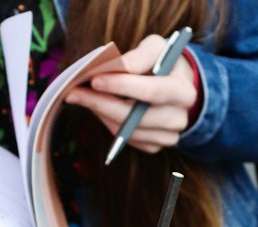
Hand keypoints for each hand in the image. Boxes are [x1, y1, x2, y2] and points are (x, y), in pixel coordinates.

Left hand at [65, 35, 197, 153]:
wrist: (177, 85)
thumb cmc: (163, 62)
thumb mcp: (155, 48)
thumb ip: (137, 56)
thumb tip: (113, 66)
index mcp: (183, 92)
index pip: (151, 91)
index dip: (122, 86)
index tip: (94, 79)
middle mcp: (179, 119)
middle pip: (135, 117)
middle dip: (102, 104)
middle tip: (74, 93)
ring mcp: (168, 137)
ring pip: (127, 132)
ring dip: (101, 113)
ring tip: (82, 97)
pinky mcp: (155, 146)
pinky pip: (126, 140)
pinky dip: (108, 123)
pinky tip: (98, 108)